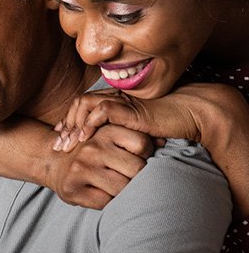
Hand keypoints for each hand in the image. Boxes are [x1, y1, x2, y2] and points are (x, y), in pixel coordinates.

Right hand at [46, 123, 154, 209]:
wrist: (52, 163)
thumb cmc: (91, 152)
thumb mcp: (108, 137)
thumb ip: (134, 138)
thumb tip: (164, 142)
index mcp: (103, 131)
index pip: (143, 144)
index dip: (147, 156)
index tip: (137, 159)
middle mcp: (92, 148)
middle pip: (137, 169)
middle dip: (137, 177)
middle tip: (128, 178)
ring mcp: (81, 169)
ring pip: (123, 188)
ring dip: (125, 192)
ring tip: (117, 186)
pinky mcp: (73, 189)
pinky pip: (106, 202)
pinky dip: (109, 202)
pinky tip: (101, 193)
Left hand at [53, 88, 200, 151]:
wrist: (194, 112)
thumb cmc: (172, 124)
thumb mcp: (140, 133)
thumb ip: (123, 137)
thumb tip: (111, 155)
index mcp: (118, 101)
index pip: (84, 107)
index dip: (70, 122)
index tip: (61, 140)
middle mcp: (116, 97)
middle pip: (79, 105)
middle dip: (65, 125)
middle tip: (57, 146)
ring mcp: (122, 99)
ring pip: (84, 105)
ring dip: (73, 125)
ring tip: (67, 145)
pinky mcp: (129, 106)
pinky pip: (101, 111)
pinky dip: (89, 124)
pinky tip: (84, 140)